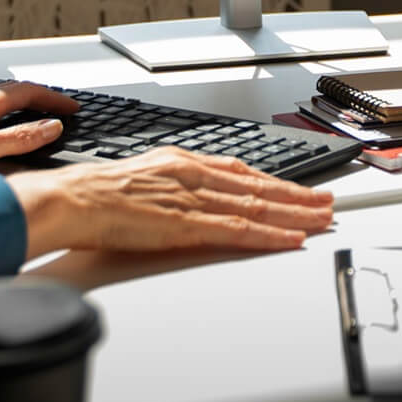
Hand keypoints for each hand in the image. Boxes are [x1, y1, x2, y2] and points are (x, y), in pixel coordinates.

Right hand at [8, 146, 334, 257]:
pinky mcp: (187, 223)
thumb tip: (199, 192)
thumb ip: (178, 184)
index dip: (277, 183)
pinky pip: (237, 230)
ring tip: (320, 220)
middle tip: (327, 202)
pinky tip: (289, 239)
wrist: (75, 198)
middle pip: (259, 187)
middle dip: (297, 196)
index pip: (244, 172)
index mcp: (186, 162)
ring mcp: (194, 197)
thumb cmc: (101, 193)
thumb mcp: (148, 175)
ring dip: (293, 214)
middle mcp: (196, 174)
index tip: (300, 189)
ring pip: (256, 206)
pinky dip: (267, 235)